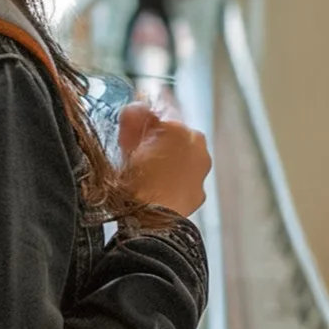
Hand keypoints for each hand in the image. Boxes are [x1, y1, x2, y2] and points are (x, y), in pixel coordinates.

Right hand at [117, 102, 210, 217]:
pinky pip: (187, 176)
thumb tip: (137, 106)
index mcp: (176, 128)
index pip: (164, 104)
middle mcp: (195, 143)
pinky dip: (177, 177)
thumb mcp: (126, 146)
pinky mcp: (201, 190)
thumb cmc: (135, 182)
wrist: (152, 223)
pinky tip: (160, 186)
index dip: (150, 106)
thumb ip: (133, 119)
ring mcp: (202, 168)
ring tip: (150, 169)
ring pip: (184, 153)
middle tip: (142, 145)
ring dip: (171, 155)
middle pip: (176, 130)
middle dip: (161, 134)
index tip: (143, 107)